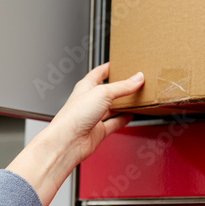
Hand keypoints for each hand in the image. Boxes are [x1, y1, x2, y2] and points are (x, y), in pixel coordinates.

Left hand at [7, 63, 142, 205]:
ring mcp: (93, 117)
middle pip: (107, 91)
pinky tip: (129, 116)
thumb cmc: (73, 116)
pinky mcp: (98, 131)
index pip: (99, 73)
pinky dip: (122, 119)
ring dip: (123, 103)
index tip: (120, 63)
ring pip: (111, 107)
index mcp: (85, 86)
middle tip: (133, 81)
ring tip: (135, 98)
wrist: (67, 142)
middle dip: (119, 86)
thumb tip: (137, 78)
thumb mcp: (102, 93)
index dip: (109, 67)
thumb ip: (122, 86)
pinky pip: (113, 123)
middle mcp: (89, 101)